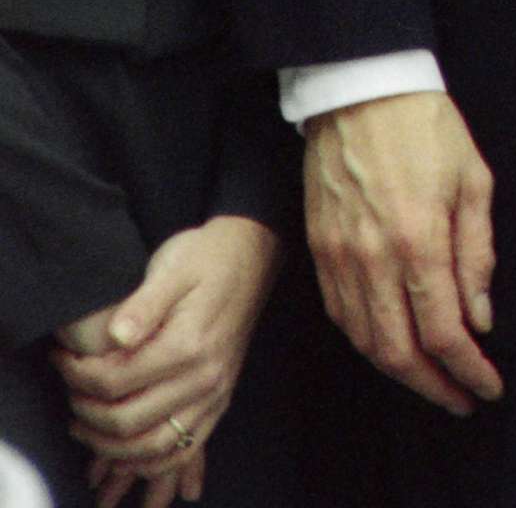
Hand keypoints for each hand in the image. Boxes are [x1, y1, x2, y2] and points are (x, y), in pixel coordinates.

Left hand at [55, 214, 279, 503]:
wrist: (250, 255)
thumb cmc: (205, 257)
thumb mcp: (172, 266)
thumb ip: (143, 305)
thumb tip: (114, 337)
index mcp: (189, 344)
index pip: (116, 381)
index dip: (78, 376)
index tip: (62, 359)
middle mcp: (204, 378)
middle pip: (128, 421)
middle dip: (87, 413)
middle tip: (70, 392)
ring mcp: (214, 394)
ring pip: (152, 448)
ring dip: (110, 447)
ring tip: (86, 425)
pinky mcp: (219, 401)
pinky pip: (183, 451)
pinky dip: (149, 462)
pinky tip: (126, 451)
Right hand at [303, 92, 501, 413]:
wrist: (360, 88)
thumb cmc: (426, 127)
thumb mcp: (473, 179)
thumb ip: (477, 254)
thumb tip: (480, 318)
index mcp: (420, 240)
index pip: (446, 332)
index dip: (470, 371)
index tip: (489, 387)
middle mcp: (375, 259)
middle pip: (401, 353)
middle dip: (435, 388)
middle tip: (462, 400)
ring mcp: (340, 258)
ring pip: (366, 343)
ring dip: (400, 373)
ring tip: (431, 382)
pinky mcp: (318, 251)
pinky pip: (341, 317)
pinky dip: (366, 343)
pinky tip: (389, 346)